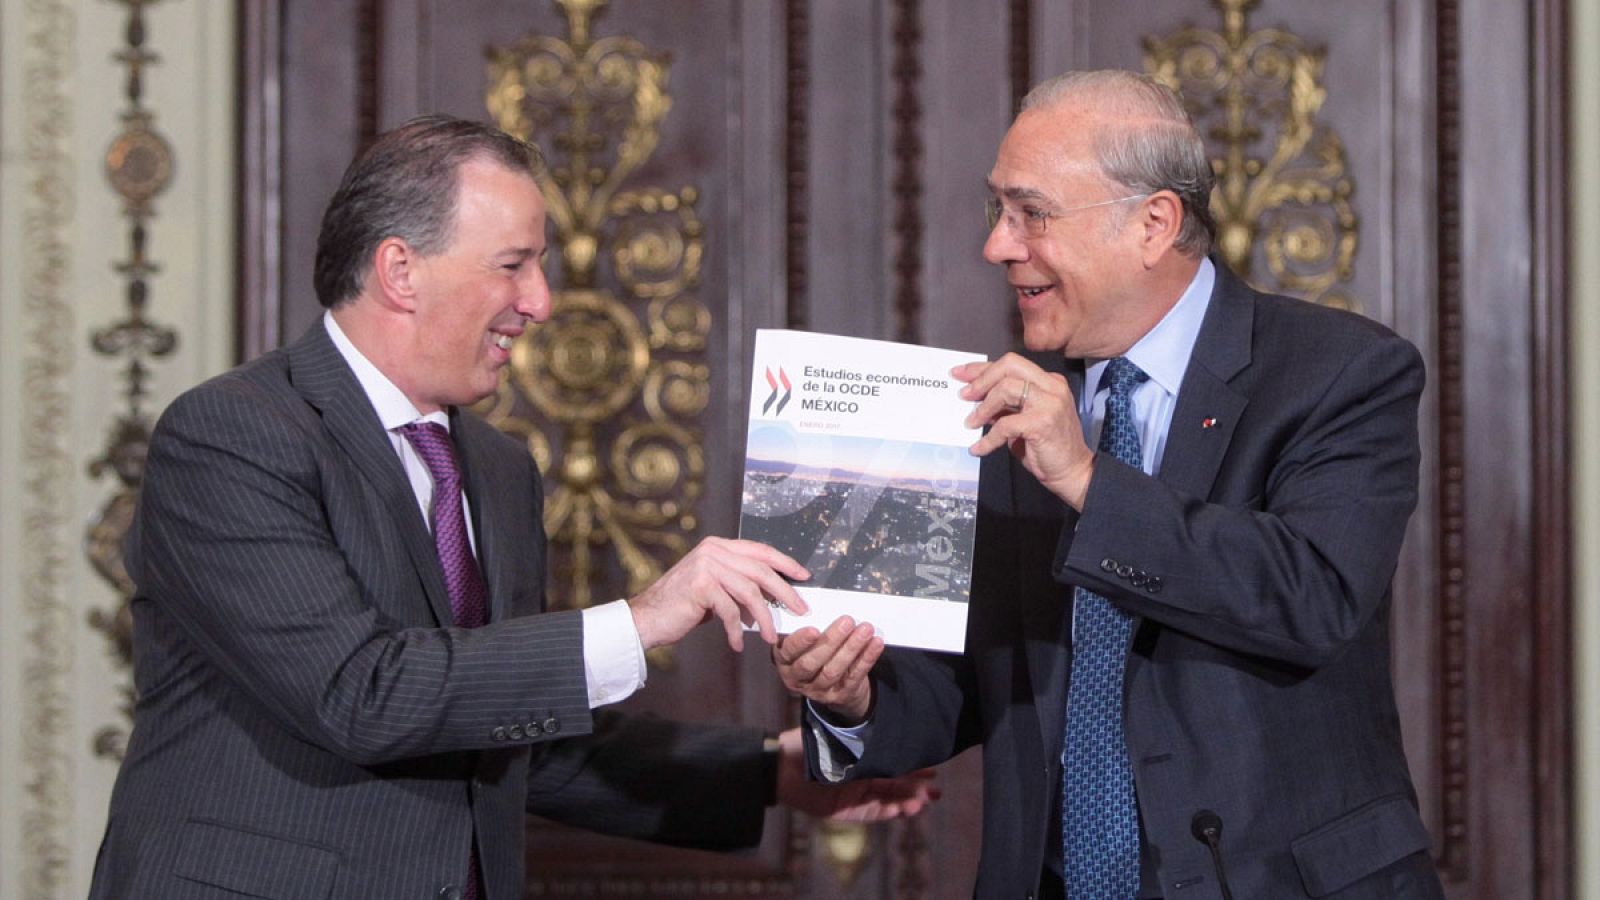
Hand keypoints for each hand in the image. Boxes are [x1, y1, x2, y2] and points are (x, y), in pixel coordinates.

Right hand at [628, 537, 808, 651]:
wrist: (647, 618)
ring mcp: (706, 566)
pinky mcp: (700, 586)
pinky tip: (737, 644)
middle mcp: (713, 550)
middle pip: (761, 570)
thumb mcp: (715, 589)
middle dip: (784, 592)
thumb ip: (739, 585)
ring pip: (750, 592)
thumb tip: (774, 598)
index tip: (804, 576)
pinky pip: (730, 611)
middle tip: (800, 610)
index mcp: (718, 546)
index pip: (760, 550)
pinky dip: (736, 631)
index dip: (785, 563)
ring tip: (771, 637)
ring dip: (764, 618)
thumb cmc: (682, 607)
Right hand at [772, 616, 881, 723]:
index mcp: (785, 661)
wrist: (834, 686)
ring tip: (865, 629)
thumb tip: (821, 603)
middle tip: (847, 621)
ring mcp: (819, 690)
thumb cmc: (815, 652)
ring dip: (851, 648)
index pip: (788, 652)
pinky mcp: (840, 695)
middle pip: (811, 663)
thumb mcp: (804, 642)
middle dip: (831, 641)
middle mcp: (798, 678)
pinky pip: (854, 676)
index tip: (814, 629)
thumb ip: (807, 627)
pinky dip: (866, 659)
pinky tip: (875, 643)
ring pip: (833, 671)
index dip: (800, 642)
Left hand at [773, 728, 938, 820]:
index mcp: (864, 761)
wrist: (781, 765)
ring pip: (887, 802)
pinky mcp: (845, 811)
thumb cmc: (808, 744)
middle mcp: (863, 780)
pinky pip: (871, 814)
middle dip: (916, 789)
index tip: (933, 769)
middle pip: (896, 787)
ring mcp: (855, 796)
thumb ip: (863, 738)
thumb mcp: (840, 736)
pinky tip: (903, 809)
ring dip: (906, 802)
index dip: (914, 770)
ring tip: (923, 802)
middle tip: (935, 791)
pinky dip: (887, 812)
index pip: (894, 766)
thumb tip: (890, 723)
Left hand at [953, 353, 1095, 509]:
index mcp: (1048, 381)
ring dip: (983, 408)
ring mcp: (1050, 402)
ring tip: (970, 424)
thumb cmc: (1047, 448)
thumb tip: (976, 399)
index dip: (982, 368)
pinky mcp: (1043, 422)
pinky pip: (1005, 424)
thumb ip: (1005, 405)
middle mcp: (1052, 386)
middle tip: (964, 396)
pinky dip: (988, 438)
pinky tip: (979, 448)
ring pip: (1006, 389)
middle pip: (1009, 366)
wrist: (1072, 472)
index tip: (960, 374)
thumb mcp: (1023, 419)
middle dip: (981, 379)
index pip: (1010, 364)